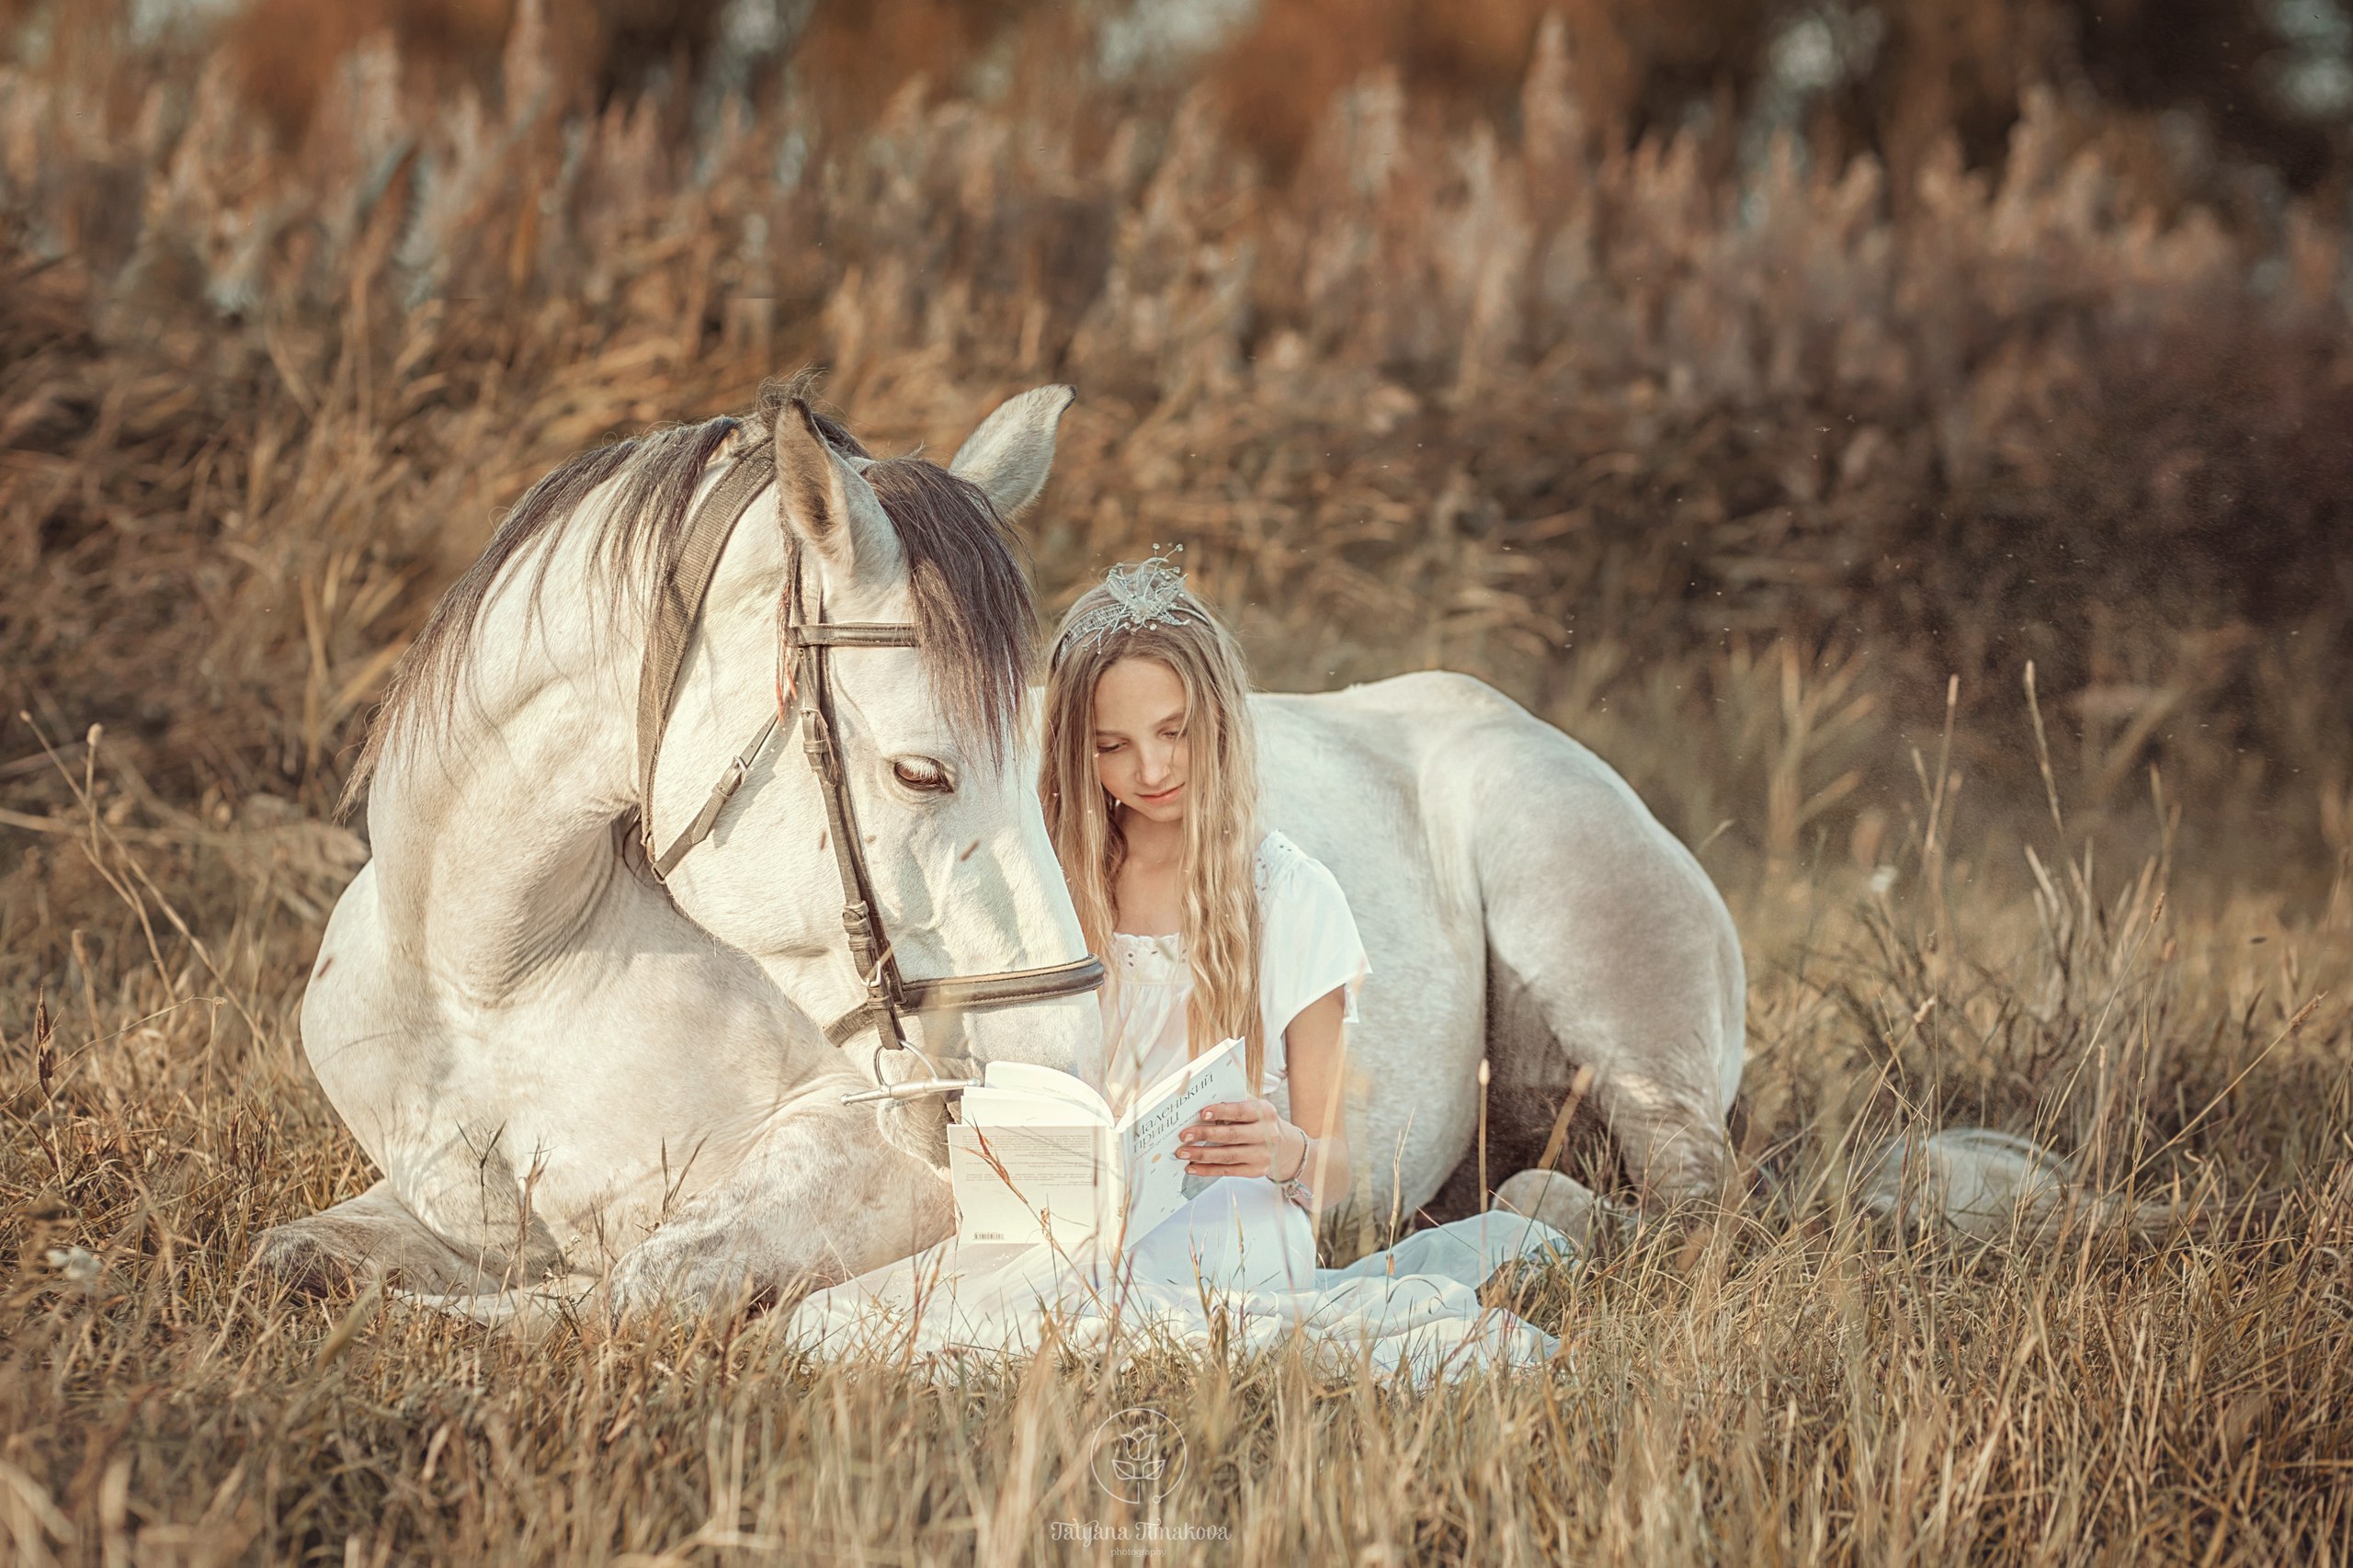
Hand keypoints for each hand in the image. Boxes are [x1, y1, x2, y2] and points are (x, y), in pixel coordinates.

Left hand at [1176, 1098, 1300, 1179]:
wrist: (1284, 1146)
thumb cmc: (1259, 1122)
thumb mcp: (1253, 1107)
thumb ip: (1233, 1103)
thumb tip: (1200, 1106)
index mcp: (1265, 1113)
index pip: (1240, 1111)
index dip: (1221, 1112)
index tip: (1201, 1113)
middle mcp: (1266, 1134)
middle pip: (1232, 1135)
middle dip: (1205, 1135)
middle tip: (1184, 1135)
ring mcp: (1262, 1155)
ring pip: (1227, 1156)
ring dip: (1202, 1155)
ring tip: (1182, 1153)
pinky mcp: (1255, 1171)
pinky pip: (1228, 1171)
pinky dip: (1207, 1170)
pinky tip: (1192, 1167)